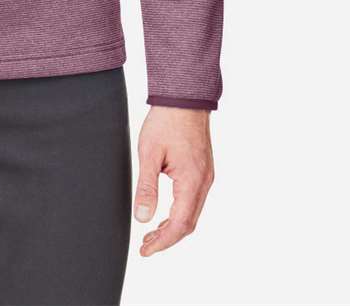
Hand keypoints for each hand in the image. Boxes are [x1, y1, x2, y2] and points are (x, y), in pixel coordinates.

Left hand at [133, 105, 214, 256]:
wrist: (184, 98)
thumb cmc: (166, 121)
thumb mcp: (149, 154)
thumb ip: (146, 187)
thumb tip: (142, 218)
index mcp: (192, 181)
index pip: (179, 225)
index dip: (162, 242)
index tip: (145, 251)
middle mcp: (204, 182)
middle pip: (188, 224)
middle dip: (167, 238)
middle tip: (146, 245)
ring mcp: (206, 176)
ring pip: (192, 213)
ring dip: (174, 227)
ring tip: (152, 233)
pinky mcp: (203, 170)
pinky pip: (194, 200)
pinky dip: (180, 212)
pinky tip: (165, 212)